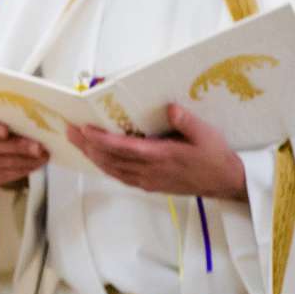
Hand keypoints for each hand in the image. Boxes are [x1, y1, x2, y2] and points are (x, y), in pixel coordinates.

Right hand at [0, 108, 47, 187]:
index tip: (6, 131)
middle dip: (15, 146)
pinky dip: (18, 170)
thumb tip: (35, 118)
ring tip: (40, 157)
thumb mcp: (9, 115)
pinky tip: (33, 165)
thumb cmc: (7, 122)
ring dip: (20, 160)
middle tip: (37, 147)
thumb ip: (15, 115)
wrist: (4, 139)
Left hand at [65, 104, 248, 200]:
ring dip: (93, 157)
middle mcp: (150, 171)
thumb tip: (170, 108)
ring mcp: (148, 180)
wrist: (225, 182)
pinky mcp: (149, 185)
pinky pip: (121, 177)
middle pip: (111, 159)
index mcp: (162, 156)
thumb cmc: (215, 157)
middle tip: (69, 131)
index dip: (102, 140)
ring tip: (77, 142)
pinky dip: (106, 167)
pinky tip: (97, 159)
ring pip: (113, 170)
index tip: (85, 129)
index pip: (124, 148)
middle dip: (88, 146)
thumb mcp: (206, 134)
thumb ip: (186, 122)